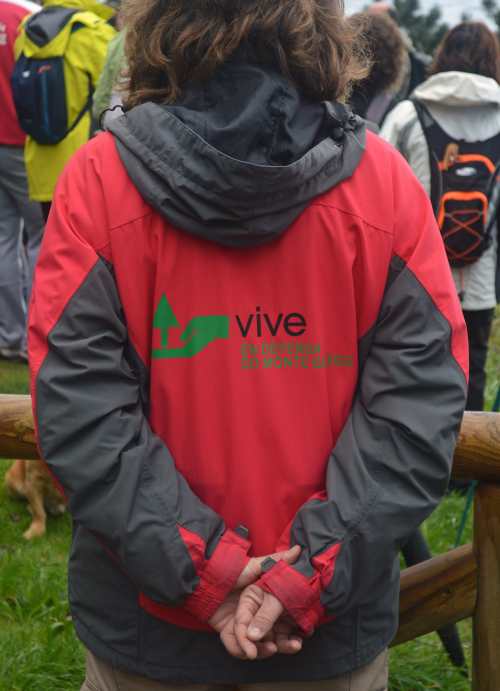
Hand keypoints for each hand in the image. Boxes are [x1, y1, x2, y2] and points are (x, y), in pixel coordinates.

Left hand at [209, 544, 301, 659]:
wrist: (205, 577)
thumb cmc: (233, 569)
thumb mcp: (256, 566)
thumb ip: (277, 560)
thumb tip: (298, 548)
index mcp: (264, 604)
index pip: (282, 621)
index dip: (294, 630)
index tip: (303, 635)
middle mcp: (255, 618)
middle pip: (273, 638)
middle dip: (285, 645)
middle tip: (293, 645)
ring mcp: (241, 626)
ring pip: (256, 646)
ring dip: (264, 650)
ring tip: (270, 648)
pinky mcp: (227, 632)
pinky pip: (235, 647)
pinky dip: (242, 650)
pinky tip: (250, 650)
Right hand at [234, 584, 302, 659]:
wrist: (307, 574)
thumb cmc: (288, 578)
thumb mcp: (274, 596)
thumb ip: (263, 617)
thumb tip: (251, 637)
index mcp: (249, 599)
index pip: (240, 624)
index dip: (243, 640)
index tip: (251, 653)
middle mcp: (257, 612)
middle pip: (252, 637)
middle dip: (262, 647)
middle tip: (273, 649)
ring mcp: (270, 620)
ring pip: (269, 641)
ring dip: (281, 646)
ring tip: (294, 644)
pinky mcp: (282, 625)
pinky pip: (283, 639)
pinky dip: (290, 642)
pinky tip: (299, 640)